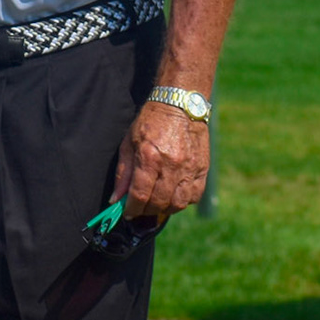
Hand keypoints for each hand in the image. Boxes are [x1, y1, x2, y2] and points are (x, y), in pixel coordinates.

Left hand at [112, 100, 209, 218]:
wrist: (179, 106)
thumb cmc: (150, 122)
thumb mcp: (129, 143)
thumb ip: (124, 173)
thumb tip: (116, 199)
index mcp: (150, 157)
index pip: (140, 194)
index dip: (132, 208)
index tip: (127, 213)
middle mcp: (171, 166)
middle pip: (160, 202)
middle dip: (147, 210)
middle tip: (140, 209)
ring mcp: (190, 169)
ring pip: (178, 204)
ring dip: (165, 209)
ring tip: (155, 204)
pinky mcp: (203, 170)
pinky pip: (194, 196)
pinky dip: (182, 202)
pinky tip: (172, 195)